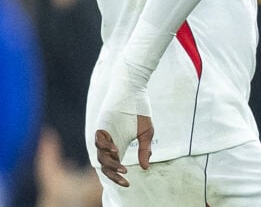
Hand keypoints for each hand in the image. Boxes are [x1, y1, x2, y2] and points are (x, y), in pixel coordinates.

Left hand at [95, 68, 154, 186]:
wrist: (134, 90)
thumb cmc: (139, 110)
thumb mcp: (146, 132)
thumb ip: (145, 149)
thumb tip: (145, 167)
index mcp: (118, 145)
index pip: (113, 165)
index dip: (118, 176)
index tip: (128, 183)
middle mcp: (108, 142)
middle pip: (105, 165)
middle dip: (113, 175)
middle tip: (124, 179)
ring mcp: (104, 134)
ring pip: (100, 155)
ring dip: (110, 163)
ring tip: (121, 167)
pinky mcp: (101, 125)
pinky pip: (99, 140)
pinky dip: (106, 148)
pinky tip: (116, 150)